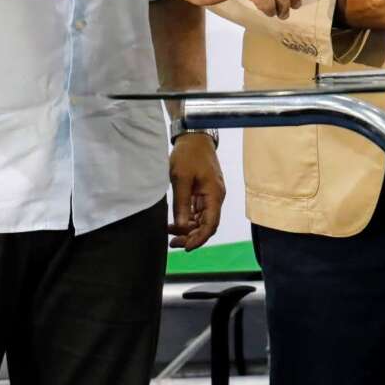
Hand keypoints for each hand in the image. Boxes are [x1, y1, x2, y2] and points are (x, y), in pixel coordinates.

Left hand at [167, 132, 225, 249]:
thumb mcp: (181, 178)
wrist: (194, 137)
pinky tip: (173, 222)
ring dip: (187, 229)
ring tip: (169, 232)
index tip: (185, 247)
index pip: (211, 224)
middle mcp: (215, 197)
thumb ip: (181, 203)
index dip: (199, 239)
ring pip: (201, 220)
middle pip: (207, 225)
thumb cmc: (189, 154)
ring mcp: (210, 195)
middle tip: (173, 242)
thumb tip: (180, 226)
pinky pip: (197, 212)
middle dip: (191, 237)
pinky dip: (187, 219)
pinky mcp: (203, 193)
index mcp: (214, 194)